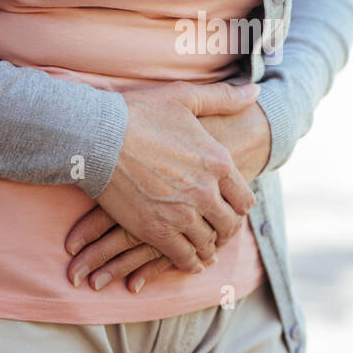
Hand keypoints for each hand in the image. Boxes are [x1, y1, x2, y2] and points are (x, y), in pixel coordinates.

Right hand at [66, 100, 271, 291]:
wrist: (98, 136)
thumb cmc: (139, 113)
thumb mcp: (185, 97)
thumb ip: (224, 98)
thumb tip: (254, 90)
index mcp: (218, 162)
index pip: (245, 199)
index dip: (239, 207)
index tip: (232, 209)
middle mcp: (205, 192)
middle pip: (229, 224)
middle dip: (226, 230)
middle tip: (220, 233)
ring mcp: (181, 214)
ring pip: (207, 243)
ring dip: (208, 248)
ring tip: (206, 250)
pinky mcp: (155, 230)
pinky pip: (182, 256)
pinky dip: (189, 262)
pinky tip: (189, 262)